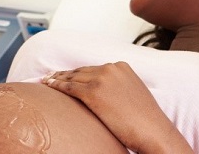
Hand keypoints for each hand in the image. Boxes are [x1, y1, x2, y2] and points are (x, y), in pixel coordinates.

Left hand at [43, 62, 191, 153]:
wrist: (153, 131)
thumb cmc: (145, 119)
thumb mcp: (133, 94)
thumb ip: (119, 87)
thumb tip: (106, 93)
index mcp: (122, 67)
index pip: (94, 68)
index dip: (78, 72)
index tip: (66, 73)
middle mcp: (111, 69)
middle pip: (81, 71)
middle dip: (65, 74)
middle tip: (51, 75)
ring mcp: (102, 79)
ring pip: (73, 77)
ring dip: (57, 78)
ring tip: (46, 80)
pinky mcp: (93, 93)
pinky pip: (69, 87)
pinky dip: (57, 86)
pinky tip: (48, 86)